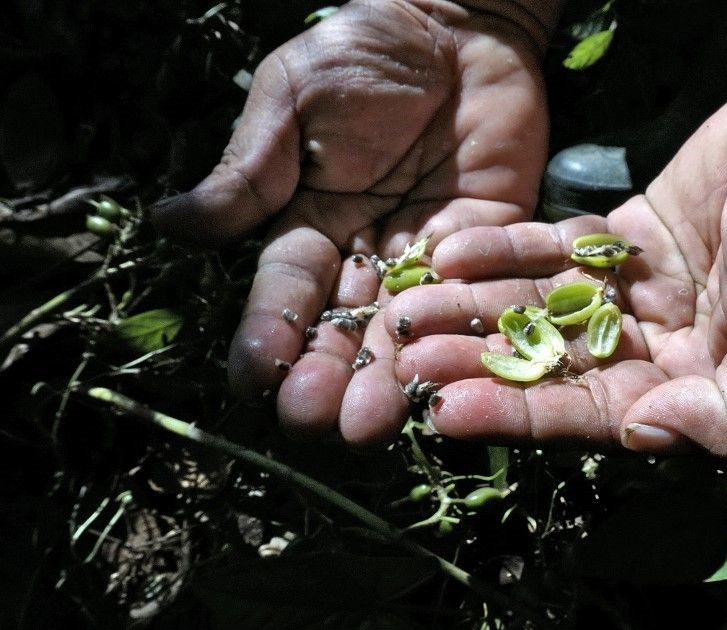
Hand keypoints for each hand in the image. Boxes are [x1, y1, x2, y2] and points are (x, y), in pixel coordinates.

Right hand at [151, 1, 547, 437]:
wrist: (459, 29)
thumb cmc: (361, 51)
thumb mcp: (293, 99)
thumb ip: (250, 169)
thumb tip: (171, 223)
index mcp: (307, 224)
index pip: (283, 291)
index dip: (268, 334)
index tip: (254, 379)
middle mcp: (363, 254)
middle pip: (343, 327)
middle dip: (329, 376)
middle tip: (320, 423)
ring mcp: (427, 256)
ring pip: (406, 328)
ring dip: (391, 375)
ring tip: (375, 424)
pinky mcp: (487, 246)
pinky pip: (475, 294)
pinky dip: (462, 332)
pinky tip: (452, 373)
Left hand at [357, 58, 726, 453]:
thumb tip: (646, 439)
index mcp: (701, 387)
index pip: (596, 415)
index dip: (521, 414)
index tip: (445, 410)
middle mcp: (663, 349)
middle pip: (553, 363)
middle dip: (480, 360)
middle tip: (405, 356)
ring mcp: (641, 291)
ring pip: (544, 306)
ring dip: (478, 305)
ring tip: (408, 304)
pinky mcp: (628, 235)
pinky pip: (559, 247)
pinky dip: (508, 248)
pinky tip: (451, 251)